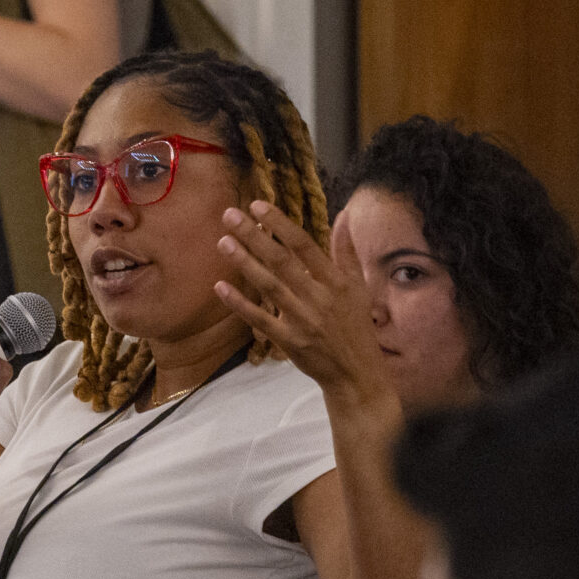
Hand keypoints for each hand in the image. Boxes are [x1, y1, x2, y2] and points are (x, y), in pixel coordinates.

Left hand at [214, 203, 396, 410]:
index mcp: (336, 281)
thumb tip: (344, 214)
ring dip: (244, 263)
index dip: (280, 224)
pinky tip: (220, 286)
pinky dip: (240, 304)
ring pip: (269, 286)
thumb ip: (347, 249)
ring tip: (223, 241)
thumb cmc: (356, 325)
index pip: (304, 245)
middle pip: (282, 261)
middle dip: (255, 236)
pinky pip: (260, 319)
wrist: (356, 373)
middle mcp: (318, 297)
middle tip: (230, 215)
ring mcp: (302, 320)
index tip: (258, 205)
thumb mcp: (359, 286)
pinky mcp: (289, 341)